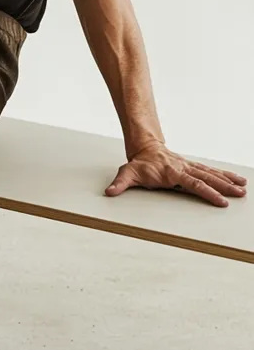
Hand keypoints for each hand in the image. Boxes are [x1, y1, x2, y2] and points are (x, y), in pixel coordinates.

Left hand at [105, 139, 247, 207]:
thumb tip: (109, 192)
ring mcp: (189, 166)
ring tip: (243, 187)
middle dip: (224, 186)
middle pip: (207, 178)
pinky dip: (224, 175)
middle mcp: (184, 168)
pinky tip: (235, 179)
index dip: (207, 192)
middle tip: (239, 194)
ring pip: (211, 173)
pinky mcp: (192, 166)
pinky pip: (210, 171)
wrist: (145, 148)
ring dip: (227, 180)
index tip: (220, 201)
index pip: (193, 183)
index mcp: (172, 173)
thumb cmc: (139, 164)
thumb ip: (120, 183)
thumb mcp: (127, 173)